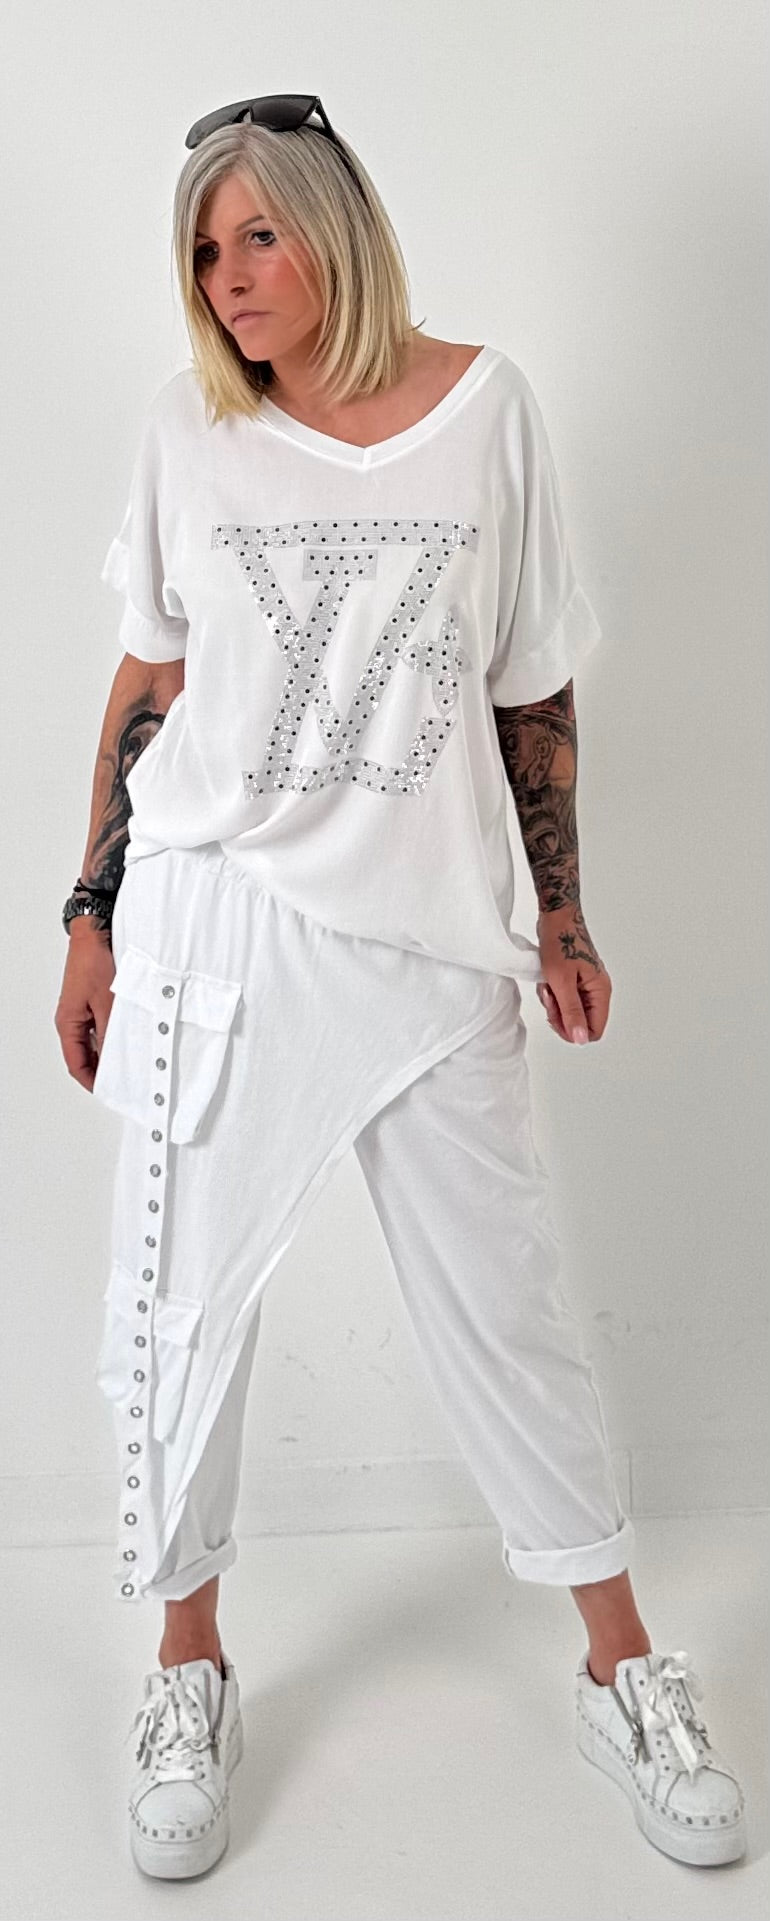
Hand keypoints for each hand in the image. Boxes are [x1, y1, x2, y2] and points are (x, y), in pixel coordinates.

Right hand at [54, 923, 115, 1092]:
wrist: (95, 933)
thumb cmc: (94, 962)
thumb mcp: (107, 1004)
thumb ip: (110, 1035)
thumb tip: (115, 1062)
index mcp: (68, 1024)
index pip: (77, 1065)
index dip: (94, 1082)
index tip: (112, 1092)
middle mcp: (72, 1021)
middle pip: (85, 1057)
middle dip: (104, 1070)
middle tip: (127, 1081)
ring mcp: (82, 1012)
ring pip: (95, 1043)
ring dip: (111, 1052)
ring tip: (132, 1062)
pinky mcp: (93, 1002)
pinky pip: (102, 1028)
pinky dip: (114, 1037)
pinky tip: (131, 1039)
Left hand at [535, 901, 610, 1043]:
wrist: (556, 915)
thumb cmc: (560, 941)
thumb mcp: (561, 982)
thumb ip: (571, 1012)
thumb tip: (580, 1039)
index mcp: (601, 991)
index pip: (593, 1031)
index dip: (572, 1030)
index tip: (556, 1015)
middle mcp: (597, 990)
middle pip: (580, 1022)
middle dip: (560, 1015)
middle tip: (549, 997)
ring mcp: (585, 985)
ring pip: (569, 1011)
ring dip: (554, 1003)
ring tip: (547, 984)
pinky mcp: (574, 979)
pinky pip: (563, 998)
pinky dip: (552, 993)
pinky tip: (546, 980)